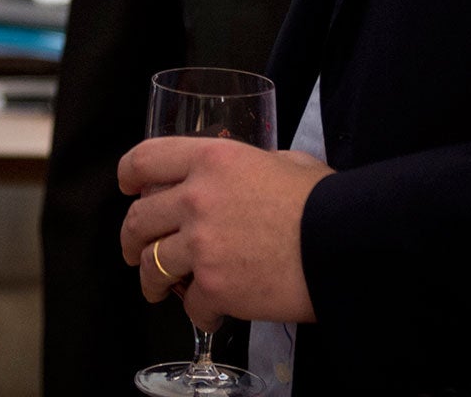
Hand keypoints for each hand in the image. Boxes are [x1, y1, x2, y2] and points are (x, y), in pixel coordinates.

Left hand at [117, 137, 331, 329]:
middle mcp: (196, 197)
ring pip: (151, 264)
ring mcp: (201, 244)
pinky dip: (199, 311)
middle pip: (138, 218)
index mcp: (210, 159)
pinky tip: (211, 311)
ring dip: (151, 280)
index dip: (129, 174)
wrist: (343, 244)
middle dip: (130, 238)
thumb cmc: (324, 201)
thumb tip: (252, 172)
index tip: (127, 187)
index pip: (146, 159)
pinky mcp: (214, 285)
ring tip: (158, 289)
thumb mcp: (285, 162)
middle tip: (134, 248)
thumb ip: (255, 164)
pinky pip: (190, 304)